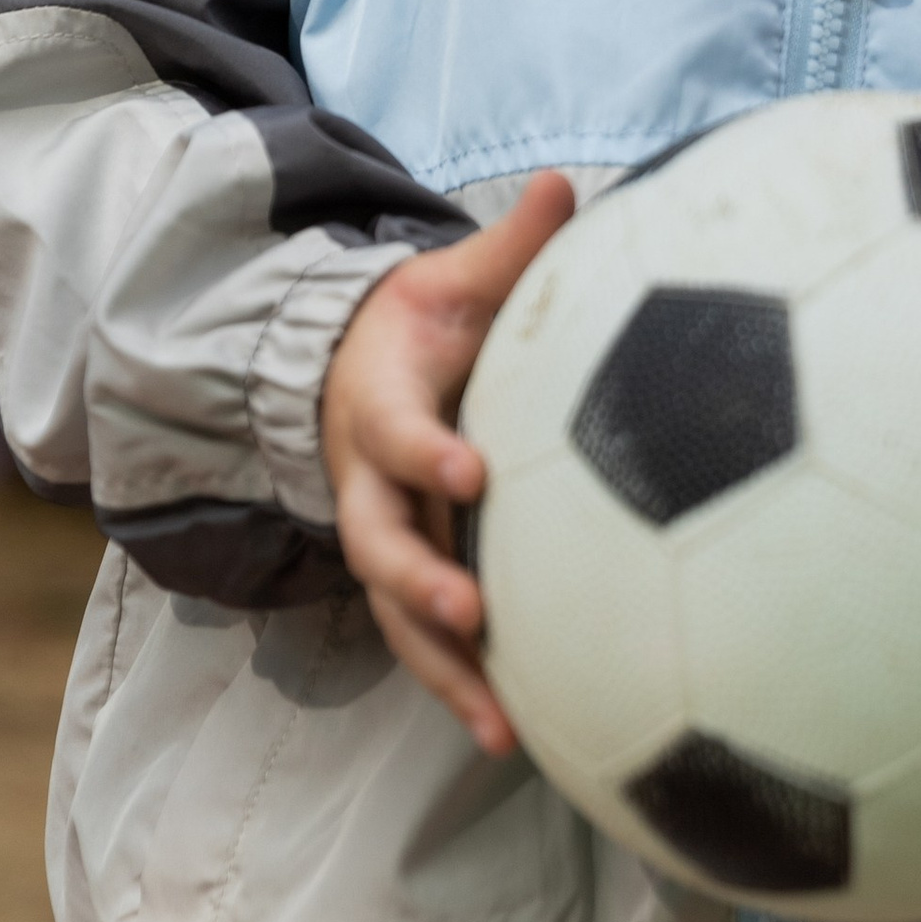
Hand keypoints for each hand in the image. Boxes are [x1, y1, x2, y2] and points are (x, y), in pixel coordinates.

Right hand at [322, 172, 575, 755]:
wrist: (356, 371)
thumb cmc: (423, 322)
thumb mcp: (452, 279)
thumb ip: (510, 244)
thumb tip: (565, 183)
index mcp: (382, 404)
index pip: (397, 432)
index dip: (428, 452)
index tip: (474, 469)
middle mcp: (370, 482)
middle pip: (379, 542)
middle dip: (420, 579)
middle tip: (471, 608)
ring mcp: (385, 538)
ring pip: (396, 614)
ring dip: (442, 666)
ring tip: (497, 725)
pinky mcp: (409, 579)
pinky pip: (425, 643)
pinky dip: (461, 687)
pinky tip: (516, 738)